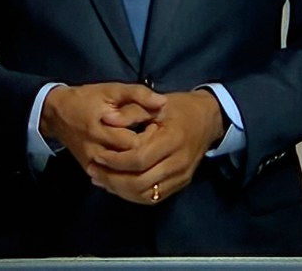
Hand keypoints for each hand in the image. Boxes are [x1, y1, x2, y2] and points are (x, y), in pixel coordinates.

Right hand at [40, 83, 165, 172]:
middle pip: (130, 161)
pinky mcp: (89, 170)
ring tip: (147, 151)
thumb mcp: (112, 90)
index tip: (156, 126)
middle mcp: (95, 150)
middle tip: (155, 141)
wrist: (57, 114)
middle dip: (146, 152)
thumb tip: (163, 103)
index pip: (134, 143)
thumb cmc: (87, 99)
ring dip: (138, 165)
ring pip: (123, 174)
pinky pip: (112, 179)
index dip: (150, 136)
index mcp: (101, 128)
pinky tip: (136, 165)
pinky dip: (126, 174)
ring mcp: (92, 163)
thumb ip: (138, 94)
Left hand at [88, 90, 224, 204]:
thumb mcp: (155, 103)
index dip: (115, 160)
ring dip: (119, 190)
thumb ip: (130, 111)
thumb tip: (106, 119)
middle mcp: (179, 162)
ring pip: (145, 194)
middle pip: (140, 182)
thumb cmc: (179, 108)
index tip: (98, 155)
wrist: (209, 119)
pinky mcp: (180, 184)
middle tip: (93, 169)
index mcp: (173, 140)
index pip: (139, 159)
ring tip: (99, 178)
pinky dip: (132, 194)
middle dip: (112, 179)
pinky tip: (116, 185)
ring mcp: (181, 176)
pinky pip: (153, 197)